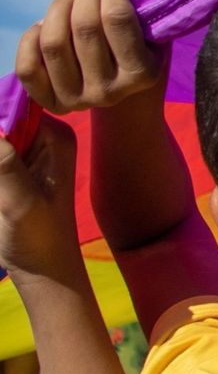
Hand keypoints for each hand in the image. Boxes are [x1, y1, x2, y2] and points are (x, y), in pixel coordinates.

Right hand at [0, 116, 79, 278]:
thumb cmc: (40, 238)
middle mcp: (39, 138)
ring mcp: (21, 152)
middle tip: (3, 180)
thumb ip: (5, 165)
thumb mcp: (22, 202)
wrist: (41, 268)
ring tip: (4, 190)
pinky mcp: (6, 169)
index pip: (15, 104)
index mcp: (55, 137)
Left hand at [17, 0, 162, 113]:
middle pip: (83, 26)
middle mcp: (107, 91)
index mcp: (140, 74)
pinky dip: (31, 37)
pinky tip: (45, 24)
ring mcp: (76, 99)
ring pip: (53, 42)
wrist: (125, 99)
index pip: (116, 19)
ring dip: (59, 7)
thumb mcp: (153, 38)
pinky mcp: (50, 102)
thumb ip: (138, 16)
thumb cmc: (140, 56)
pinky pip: (28, 65)